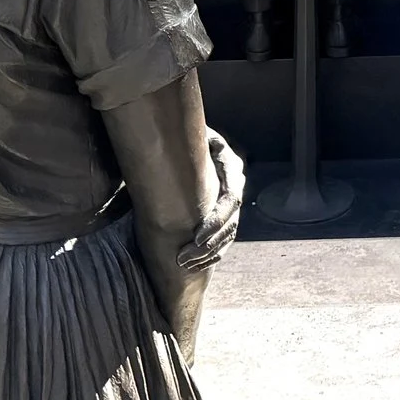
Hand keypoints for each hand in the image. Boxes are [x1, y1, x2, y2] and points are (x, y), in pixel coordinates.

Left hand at [178, 129, 245, 271]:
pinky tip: (196, 265)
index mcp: (229, 163)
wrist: (181, 136)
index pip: (232, 197)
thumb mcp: (185, 136)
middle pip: (231, 221)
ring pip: (229, 233)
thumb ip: (182, 146)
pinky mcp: (222, 210)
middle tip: (183, 258)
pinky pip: (224, 237)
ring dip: (209, 253)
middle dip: (208, 244)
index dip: (216, 220)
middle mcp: (235, 182)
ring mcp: (231, 198)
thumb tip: (165, 158)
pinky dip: (212, 254)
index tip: (195, 237)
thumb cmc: (178, 134)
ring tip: (185, 264)